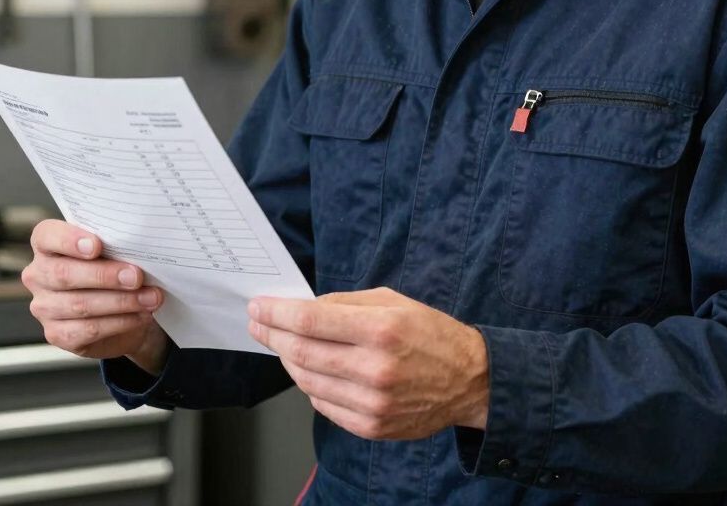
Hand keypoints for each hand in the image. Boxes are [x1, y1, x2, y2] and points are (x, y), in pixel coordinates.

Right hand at [22, 219, 168, 374]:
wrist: (120, 308)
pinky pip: (88, 330)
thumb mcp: (114, 249)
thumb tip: (139, 246)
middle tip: (137, 276)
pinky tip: (140, 315)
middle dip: (105, 275)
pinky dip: (120, 322)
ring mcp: (44, 307)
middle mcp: (38, 275)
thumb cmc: (114, 266)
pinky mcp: (56, 334)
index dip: (69, 240)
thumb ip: (115, 243)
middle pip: (65, 274)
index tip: (97, 246)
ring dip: (121, 301)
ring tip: (150, 297)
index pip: (47, 236)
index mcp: (47, 244)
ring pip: (80, 305)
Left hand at [247, 286, 488, 439]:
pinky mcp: (371, 426)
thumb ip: (345, 303)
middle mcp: (375, 368)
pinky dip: (309, 385)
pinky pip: (323, 405)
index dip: (277, 314)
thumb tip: (304, 309)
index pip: (311, 321)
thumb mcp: (392, 300)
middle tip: (258, 324)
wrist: (468, 380)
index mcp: (381, 328)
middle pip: (302, 353)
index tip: (258, 307)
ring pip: (307, 381)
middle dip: (272, 335)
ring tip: (283, 344)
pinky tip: (310, 369)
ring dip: (287, 360)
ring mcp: (372, 402)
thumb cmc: (430, 333)